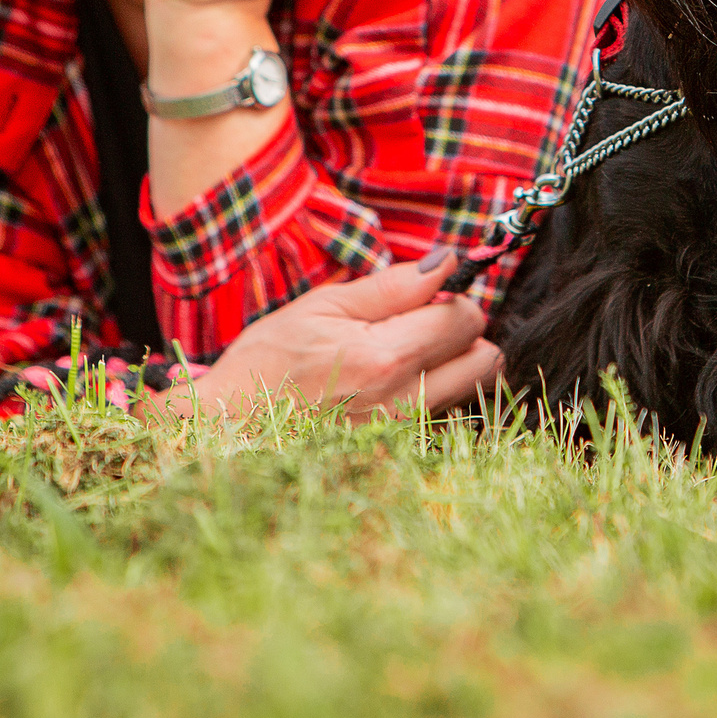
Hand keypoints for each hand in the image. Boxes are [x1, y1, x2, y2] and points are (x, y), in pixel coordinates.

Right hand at [160, 254, 503, 419]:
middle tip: (421, 323)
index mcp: (384, 358)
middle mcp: (404, 403)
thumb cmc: (267, 362)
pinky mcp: (398, 454)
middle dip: (463, 332)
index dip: (451, 297)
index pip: (464, 318)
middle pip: (485, 359)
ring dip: (453, 364)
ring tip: (403, 354)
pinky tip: (392, 387)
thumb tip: (448, 263)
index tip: (423, 295)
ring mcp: (404, 436)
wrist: (231, 430)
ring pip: (471, 389)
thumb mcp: (323, 306)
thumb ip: (392, 286)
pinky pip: (444, 417)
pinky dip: (434, 395)